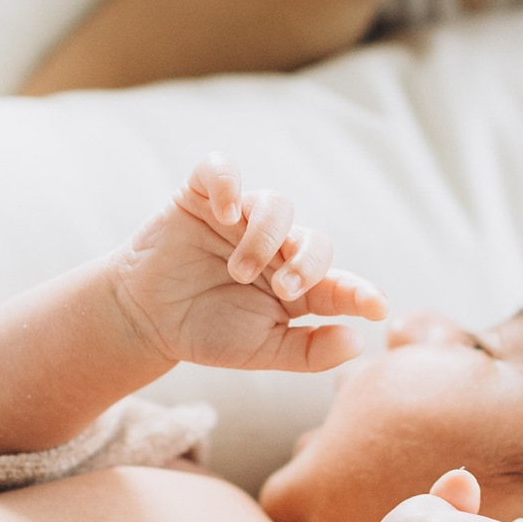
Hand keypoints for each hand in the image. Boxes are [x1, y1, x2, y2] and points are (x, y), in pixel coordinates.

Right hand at [108, 160, 388, 374]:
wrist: (145, 319)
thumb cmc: (206, 334)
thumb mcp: (261, 351)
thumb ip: (308, 351)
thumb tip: (357, 341)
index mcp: (296, 286)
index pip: (340, 284)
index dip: (361, 293)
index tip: (376, 308)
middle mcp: (276, 246)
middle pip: (314, 239)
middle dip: (308, 264)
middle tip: (285, 290)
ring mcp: (240, 218)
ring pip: (276, 203)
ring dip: (265, 237)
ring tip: (240, 271)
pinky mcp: (203, 196)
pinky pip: (222, 169)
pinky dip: (229, 184)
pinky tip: (226, 213)